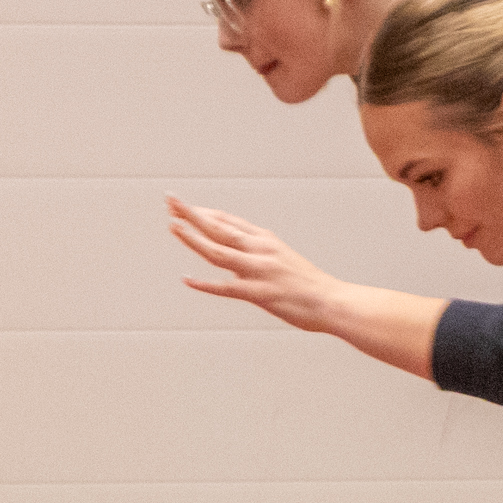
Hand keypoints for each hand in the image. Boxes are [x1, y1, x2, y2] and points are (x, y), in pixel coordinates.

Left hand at [168, 196, 343, 330]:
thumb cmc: (308, 284)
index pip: (227, 220)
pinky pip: (227, 288)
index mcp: (265, 240)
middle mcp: (260, 250)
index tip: (182, 206)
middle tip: (170, 200)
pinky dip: (205, 284)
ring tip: (173, 226)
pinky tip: (187, 280)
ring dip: (194, 239)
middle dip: (192, 213)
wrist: (333, 302)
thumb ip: (255, 256)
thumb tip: (231, 260)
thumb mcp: (282, 259)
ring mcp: (259, 271)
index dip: (203, 212)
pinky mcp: (260, 294)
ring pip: (219, 252)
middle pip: (219, 228)